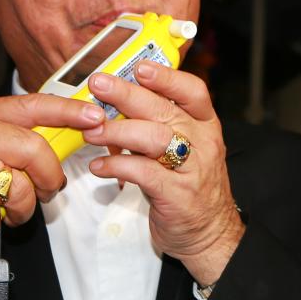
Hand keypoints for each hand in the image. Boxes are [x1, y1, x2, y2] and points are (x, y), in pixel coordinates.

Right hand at [0, 95, 105, 252]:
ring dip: (21, 210)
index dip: (68, 110)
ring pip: (15, 186)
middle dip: (48, 177)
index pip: (32, 104)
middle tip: (49, 191)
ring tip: (8, 214)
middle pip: (32, 149)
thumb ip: (7, 140)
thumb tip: (57, 147)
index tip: (97, 116)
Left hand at [81, 63, 244, 285]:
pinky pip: (143, 173)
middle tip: (99, 84)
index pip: (192, 91)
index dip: (166, 76)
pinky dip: (117, 167)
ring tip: (91, 131)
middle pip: (165, 110)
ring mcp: (192, 169)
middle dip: (128, 95)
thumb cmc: (190, 185)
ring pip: (153, 138)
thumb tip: (118, 100)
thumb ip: (160, 124)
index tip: (140, 66)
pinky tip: (98, 167)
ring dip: (117, 131)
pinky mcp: (176, 194)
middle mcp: (202, 142)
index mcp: (205, 125)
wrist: (209, 233)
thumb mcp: (185, 148)